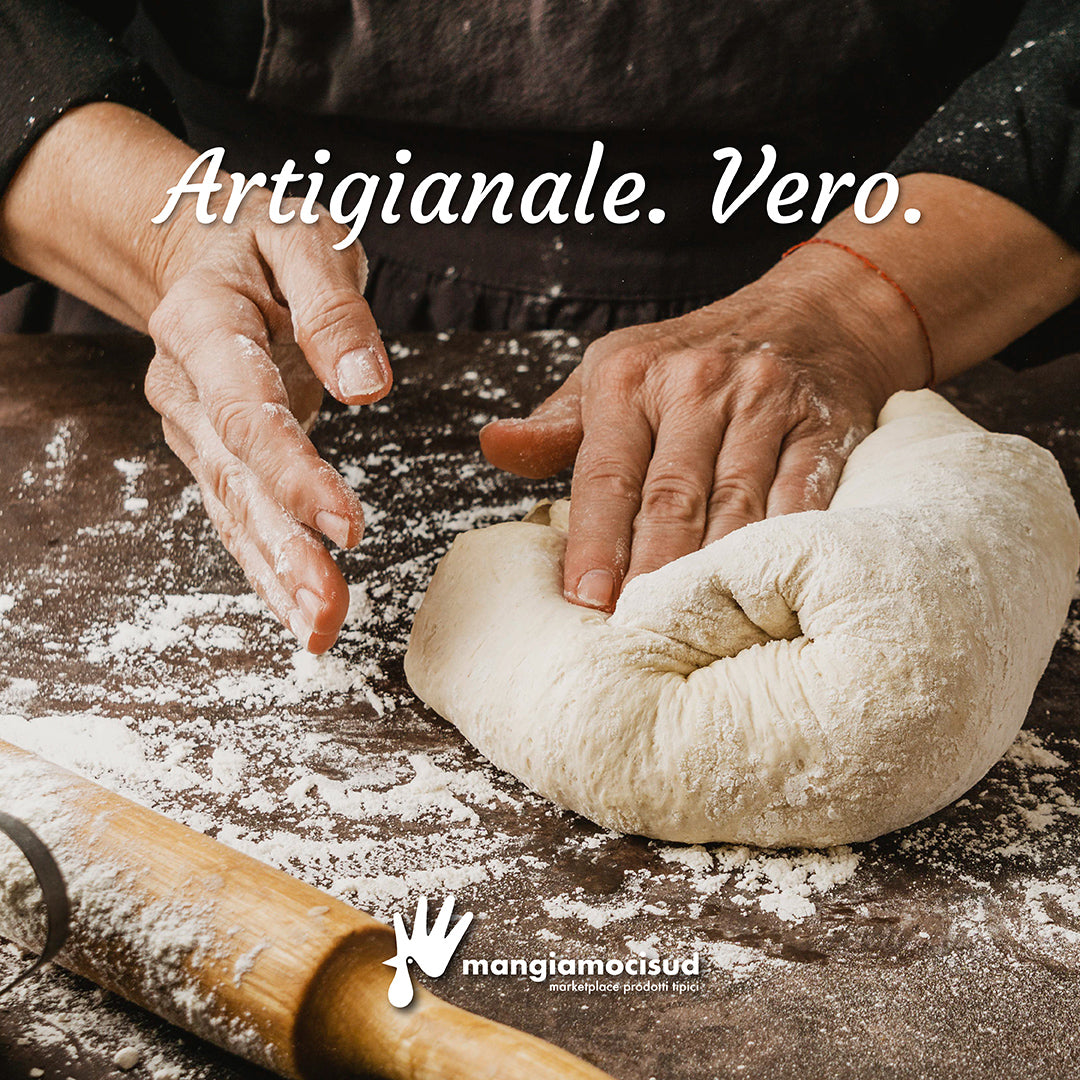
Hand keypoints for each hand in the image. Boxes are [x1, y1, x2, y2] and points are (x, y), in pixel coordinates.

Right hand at [0, 104, 394, 651]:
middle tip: (330, 611)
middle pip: (238, 481)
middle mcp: (188, 387)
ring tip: (322, 630)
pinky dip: (268, 569)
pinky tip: (300, 612)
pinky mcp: (215, 455)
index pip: (249, 413)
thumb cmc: (262, 241)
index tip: (348, 526)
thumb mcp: (306, 238)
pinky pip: (238, 517)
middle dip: (285, 551)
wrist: (199, 252)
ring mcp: (195, 429)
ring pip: (235, 513)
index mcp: (204, 325)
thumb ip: (333, 308)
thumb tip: (366, 386)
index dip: (295, 475)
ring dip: (278, 576)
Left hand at [481, 247, 930, 610]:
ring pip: (734, 506)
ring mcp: (765, 403)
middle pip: (671, 497)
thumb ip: (556, 425)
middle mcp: (697, 383)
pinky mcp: (823, 427)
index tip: (587, 598)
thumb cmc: (692, 358)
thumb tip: (495, 447)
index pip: (606, 473)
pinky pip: (801, 498)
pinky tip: (763, 591)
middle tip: (636, 631)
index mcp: (631, 375)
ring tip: (692, 628)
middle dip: (651, 571)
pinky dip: (781, 549)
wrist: (811, 314)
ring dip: (712, 572)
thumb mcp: (613, 372)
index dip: (595, 541)